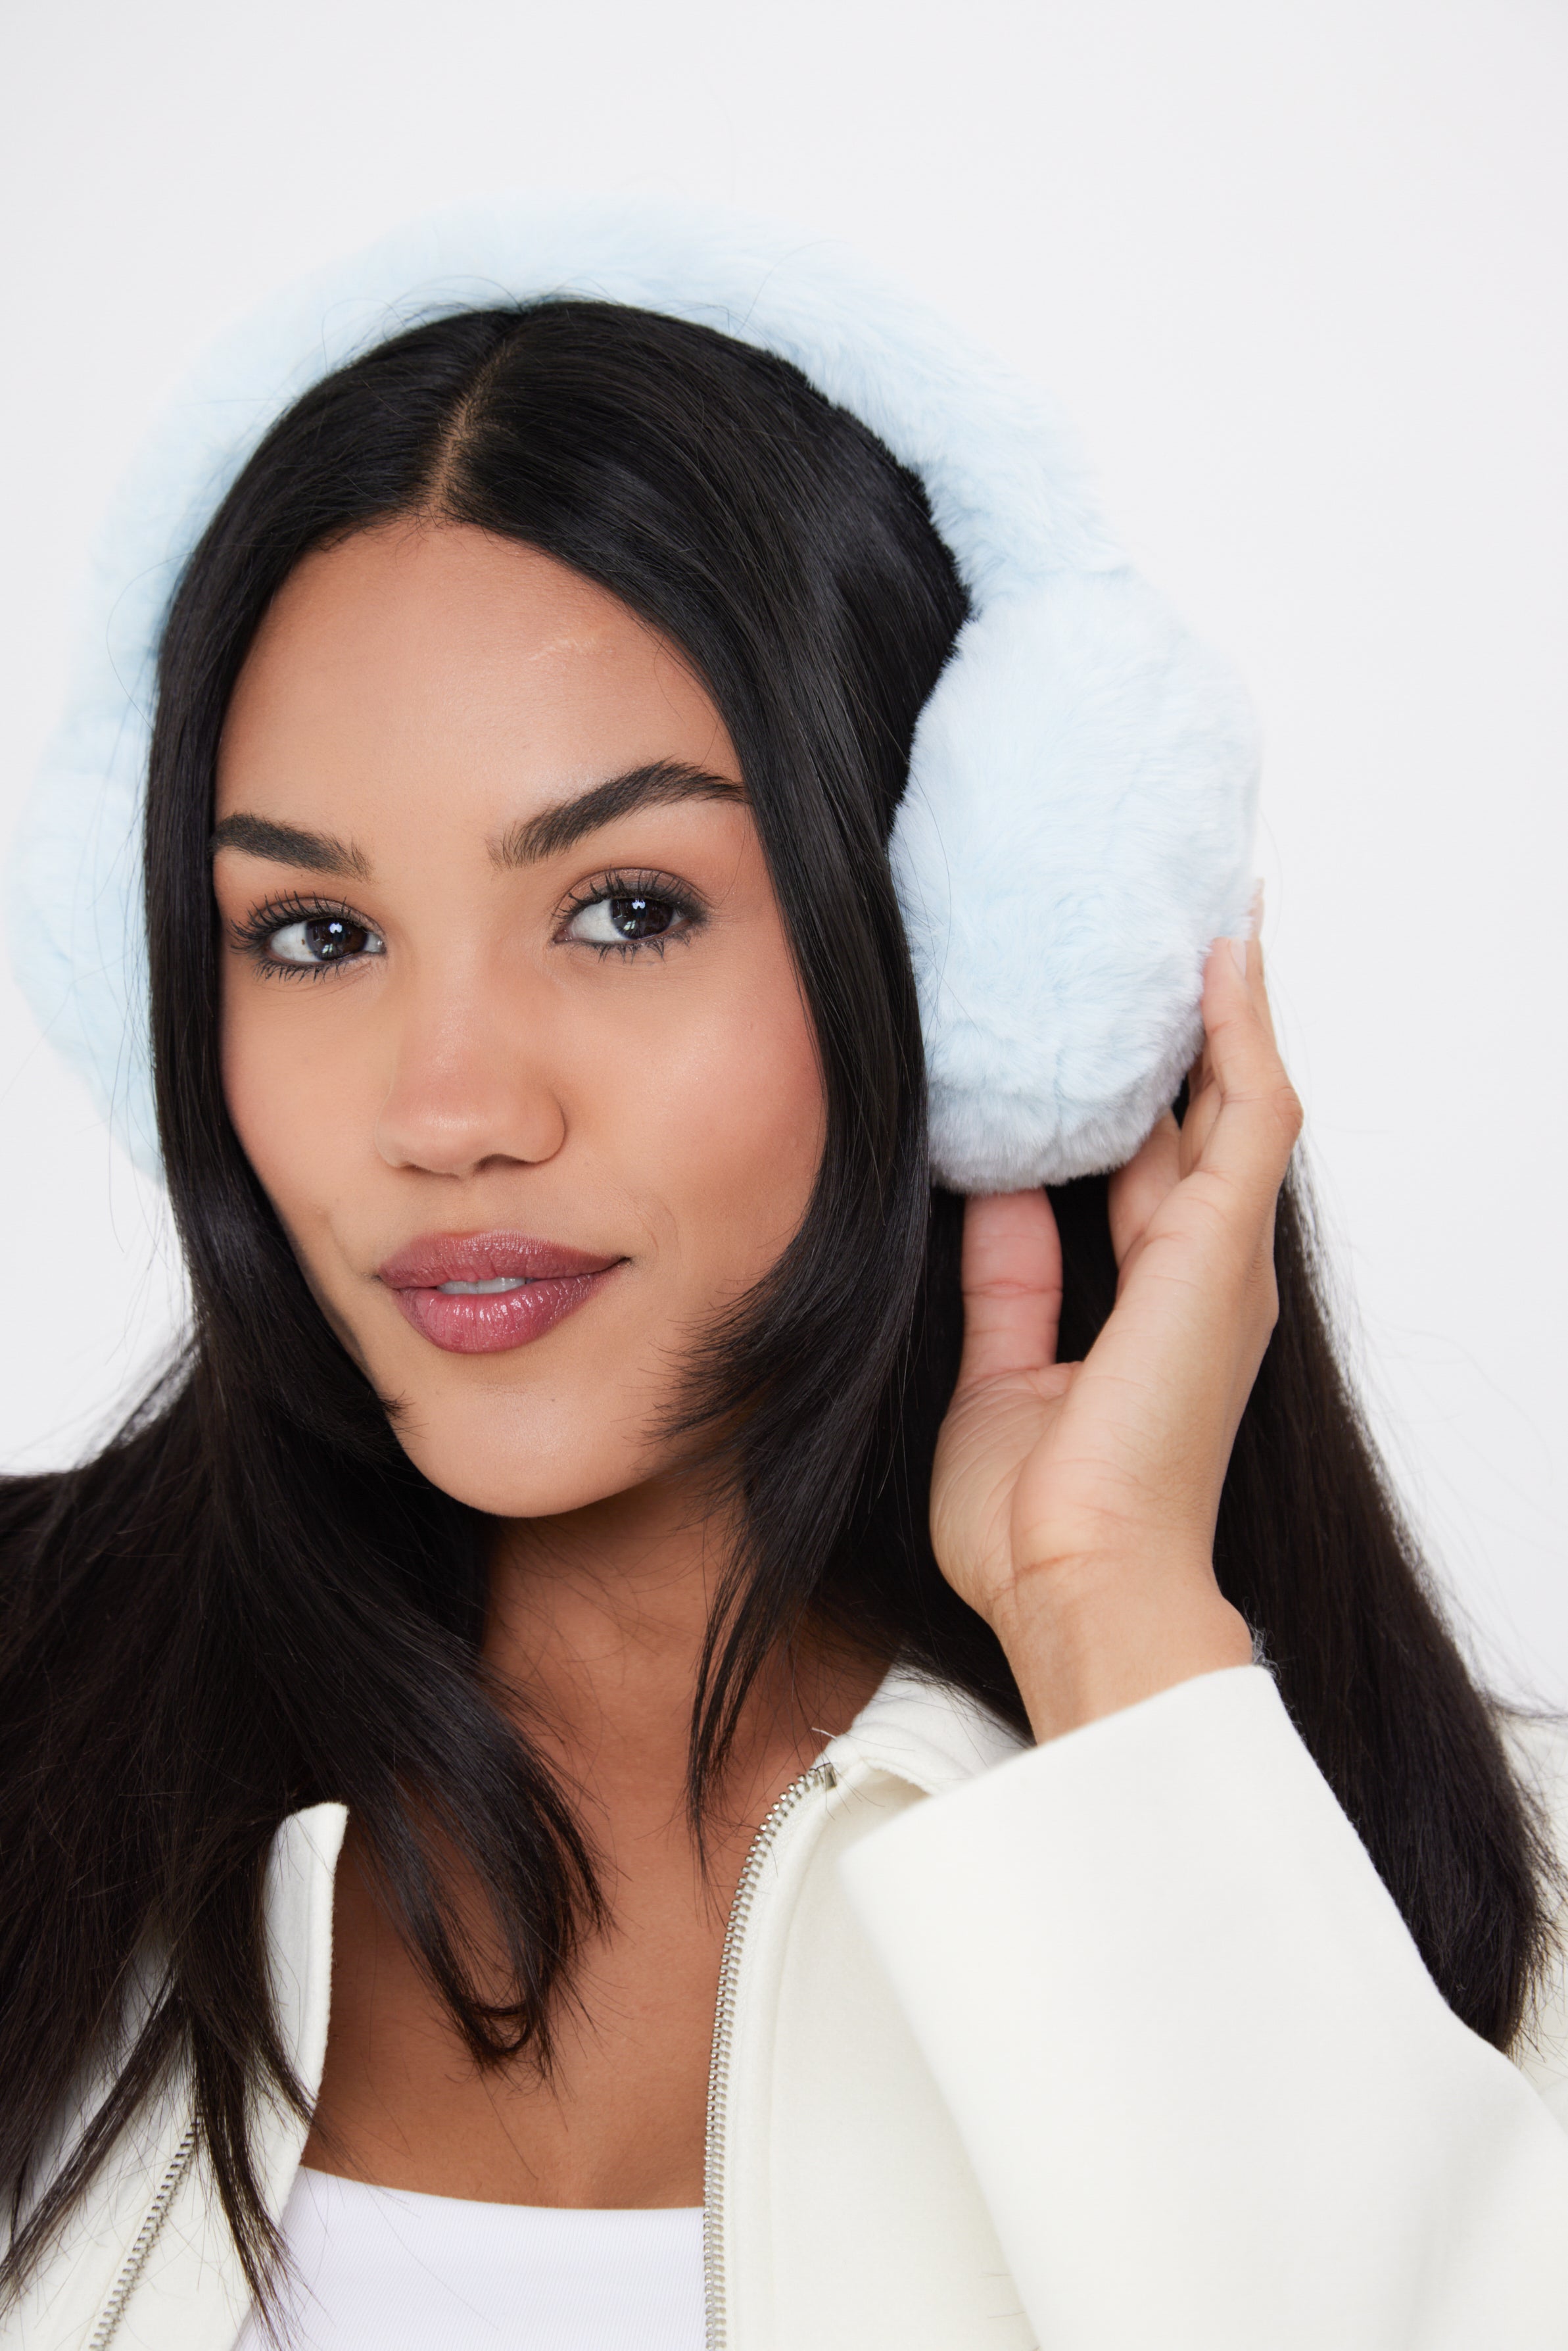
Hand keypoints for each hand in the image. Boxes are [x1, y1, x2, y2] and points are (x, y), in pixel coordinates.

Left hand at [930, 927, 1300, 1740]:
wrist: (1076, 1585)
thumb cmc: (1034, 1522)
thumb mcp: (997, 1375)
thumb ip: (1003, 1280)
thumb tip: (988, 1189)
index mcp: (1153, 1307)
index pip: (1146, 1170)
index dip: (1129, 1094)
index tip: (1093, 1023)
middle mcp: (1202, 1273)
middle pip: (1199, 1119)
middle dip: (1184, 1031)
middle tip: (1158, 932)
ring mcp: (1224, 1259)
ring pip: (1236, 1097)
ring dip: (1223, 1005)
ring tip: (1206, 912)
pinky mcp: (1225, 1248)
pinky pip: (1248, 1108)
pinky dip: (1239, 1028)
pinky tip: (1224, 954)